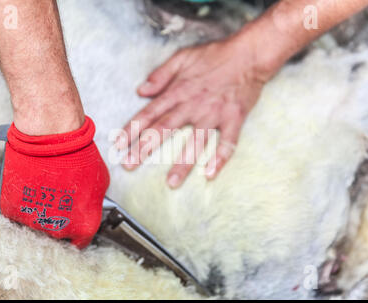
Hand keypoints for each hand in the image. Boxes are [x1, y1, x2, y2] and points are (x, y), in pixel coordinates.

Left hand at [116, 31, 275, 188]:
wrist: (249, 54)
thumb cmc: (215, 55)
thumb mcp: (182, 57)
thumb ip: (161, 74)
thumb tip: (141, 90)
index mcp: (177, 91)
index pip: (149, 113)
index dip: (132, 129)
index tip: (118, 145)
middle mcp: (192, 105)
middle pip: (164, 130)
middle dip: (145, 149)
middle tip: (129, 166)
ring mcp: (213, 114)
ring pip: (194, 142)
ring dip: (182, 164)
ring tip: (171, 182)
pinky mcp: (233, 119)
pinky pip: (227, 143)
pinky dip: (220, 159)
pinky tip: (211, 174)